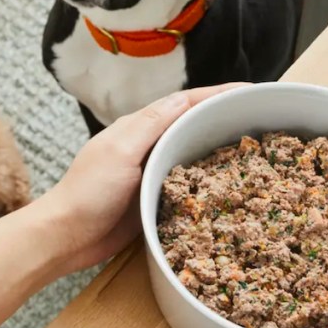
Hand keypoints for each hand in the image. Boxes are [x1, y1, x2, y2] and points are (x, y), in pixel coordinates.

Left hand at [40, 84, 247, 274]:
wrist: (66, 237)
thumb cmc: (88, 192)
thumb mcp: (120, 151)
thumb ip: (151, 124)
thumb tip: (185, 98)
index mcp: (139, 127)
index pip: (185, 103)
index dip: (218, 94)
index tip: (250, 90)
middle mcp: (148, 146)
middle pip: (193, 125)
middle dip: (226, 119)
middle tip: (261, 120)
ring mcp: (152, 174)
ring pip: (193, 154)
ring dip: (221, 150)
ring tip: (256, 151)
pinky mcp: (155, 200)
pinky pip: (188, 186)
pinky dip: (209, 182)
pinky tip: (230, 189)